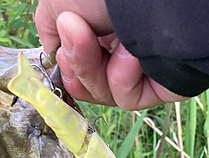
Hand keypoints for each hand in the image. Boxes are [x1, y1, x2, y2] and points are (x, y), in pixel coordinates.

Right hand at [35, 1, 188, 110]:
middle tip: (79, 40)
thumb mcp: (61, 1)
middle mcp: (123, 45)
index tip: (59, 52)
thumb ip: (48, 25)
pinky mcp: (160, 87)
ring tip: (111, 45)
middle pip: (88, 81)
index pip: (77, 60)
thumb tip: (50, 49)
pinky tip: (133, 56)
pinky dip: (123, 79)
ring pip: (104, 93)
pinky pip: (127, 98)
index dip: (65, 63)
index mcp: (102, 24)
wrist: (156, 2)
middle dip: (78, 68)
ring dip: (95, 72)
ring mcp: (143, 68)